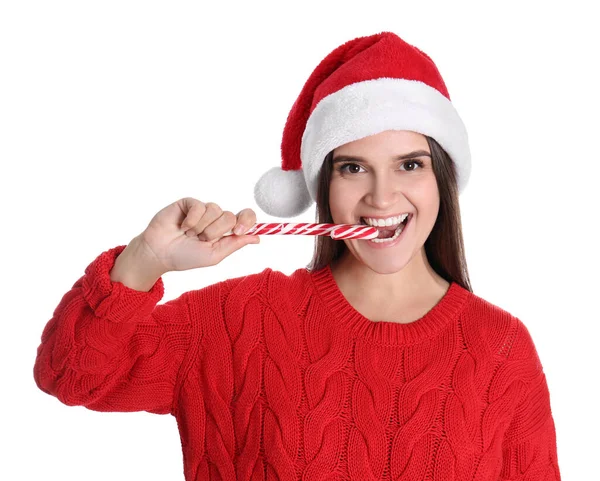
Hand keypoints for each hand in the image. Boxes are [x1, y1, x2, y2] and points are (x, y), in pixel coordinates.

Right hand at [136, 197, 259, 272]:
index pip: (246, 218)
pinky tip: (182, 227)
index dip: (247, 221)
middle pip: (231, 216)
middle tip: (202, 240)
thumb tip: (258, 238)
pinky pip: (200, 206)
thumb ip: (235, 244)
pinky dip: (192, 220)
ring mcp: (203, 210)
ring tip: (189, 235)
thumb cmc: (185, 257)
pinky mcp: (189, 203)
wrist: (160, 253)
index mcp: (225, 231)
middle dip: (216, 232)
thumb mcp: (214, 255)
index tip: (239, 231)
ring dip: (202, 227)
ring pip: (215, 210)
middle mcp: (216, 219)